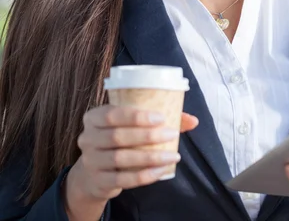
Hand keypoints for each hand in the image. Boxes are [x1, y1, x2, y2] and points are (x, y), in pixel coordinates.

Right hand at [67, 105, 197, 203]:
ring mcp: (91, 161)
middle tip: (171, 134)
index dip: (136, 116)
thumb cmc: (120, 141)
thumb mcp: (131, 126)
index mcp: (94, 118)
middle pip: (117, 136)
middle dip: (147, 136)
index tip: (161, 117)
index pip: (111, 114)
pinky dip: (145, 175)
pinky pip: (124, 179)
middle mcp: (87, 139)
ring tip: (173, 155)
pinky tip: (162, 170)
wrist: (94, 173)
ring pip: (121, 158)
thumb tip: (193, 120)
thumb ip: (160, 120)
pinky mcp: (99, 181)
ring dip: (150, 157)